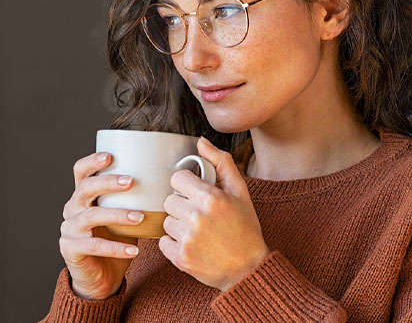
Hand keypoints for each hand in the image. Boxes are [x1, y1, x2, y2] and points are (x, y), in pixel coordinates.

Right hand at [59, 152, 143, 299]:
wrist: (100, 277)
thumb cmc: (115, 241)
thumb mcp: (123, 216)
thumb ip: (132, 200)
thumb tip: (165, 183)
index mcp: (82, 196)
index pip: (80, 172)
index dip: (92, 162)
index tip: (110, 156)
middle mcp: (72, 209)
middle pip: (85, 188)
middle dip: (108, 182)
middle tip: (131, 182)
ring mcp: (69, 229)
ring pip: (91, 216)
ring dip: (118, 215)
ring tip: (139, 217)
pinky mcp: (71, 249)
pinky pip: (94, 246)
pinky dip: (116, 248)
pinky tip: (134, 250)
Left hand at [158, 137, 270, 290]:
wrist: (249, 269)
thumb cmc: (245, 228)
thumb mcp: (240, 192)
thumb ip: (221, 162)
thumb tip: (201, 142)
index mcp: (211, 198)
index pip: (177, 179)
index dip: (187, 186)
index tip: (197, 195)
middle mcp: (197, 217)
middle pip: (169, 200)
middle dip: (182, 206)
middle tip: (200, 216)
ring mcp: (187, 239)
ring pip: (166, 221)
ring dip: (178, 225)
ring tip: (199, 232)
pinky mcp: (180, 258)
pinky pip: (163, 242)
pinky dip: (174, 244)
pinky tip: (193, 245)